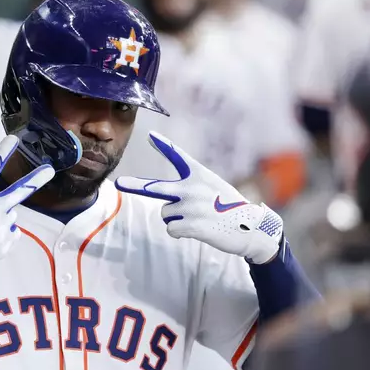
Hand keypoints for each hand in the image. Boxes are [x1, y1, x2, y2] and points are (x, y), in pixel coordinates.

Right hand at [0, 135, 54, 296]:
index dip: (3, 151)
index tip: (13, 139)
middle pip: (20, 190)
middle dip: (37, 178)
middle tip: (49, 170)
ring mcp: (2, 227)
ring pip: (10, 216)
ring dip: (0, 219)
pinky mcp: (6, 244)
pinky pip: (10, 234)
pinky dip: (1, 235)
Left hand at [115, 132, 282, 263]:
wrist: (250, 228)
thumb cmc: (230, 207)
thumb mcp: (213, 187)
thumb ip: (189, 189)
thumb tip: (167, 207)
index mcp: (198, 175)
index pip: (178, 157)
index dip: (163, 146)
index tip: (150, 136)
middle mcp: (191, 189)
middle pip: (155, 187)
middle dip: (134, 185)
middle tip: (118, 183)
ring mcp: (190, 207)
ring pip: (165, 214)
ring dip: (177, 219)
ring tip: (199, 219)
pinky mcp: (190, 225)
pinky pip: (171, 229)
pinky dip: (181, 232)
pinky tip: (199, 230)